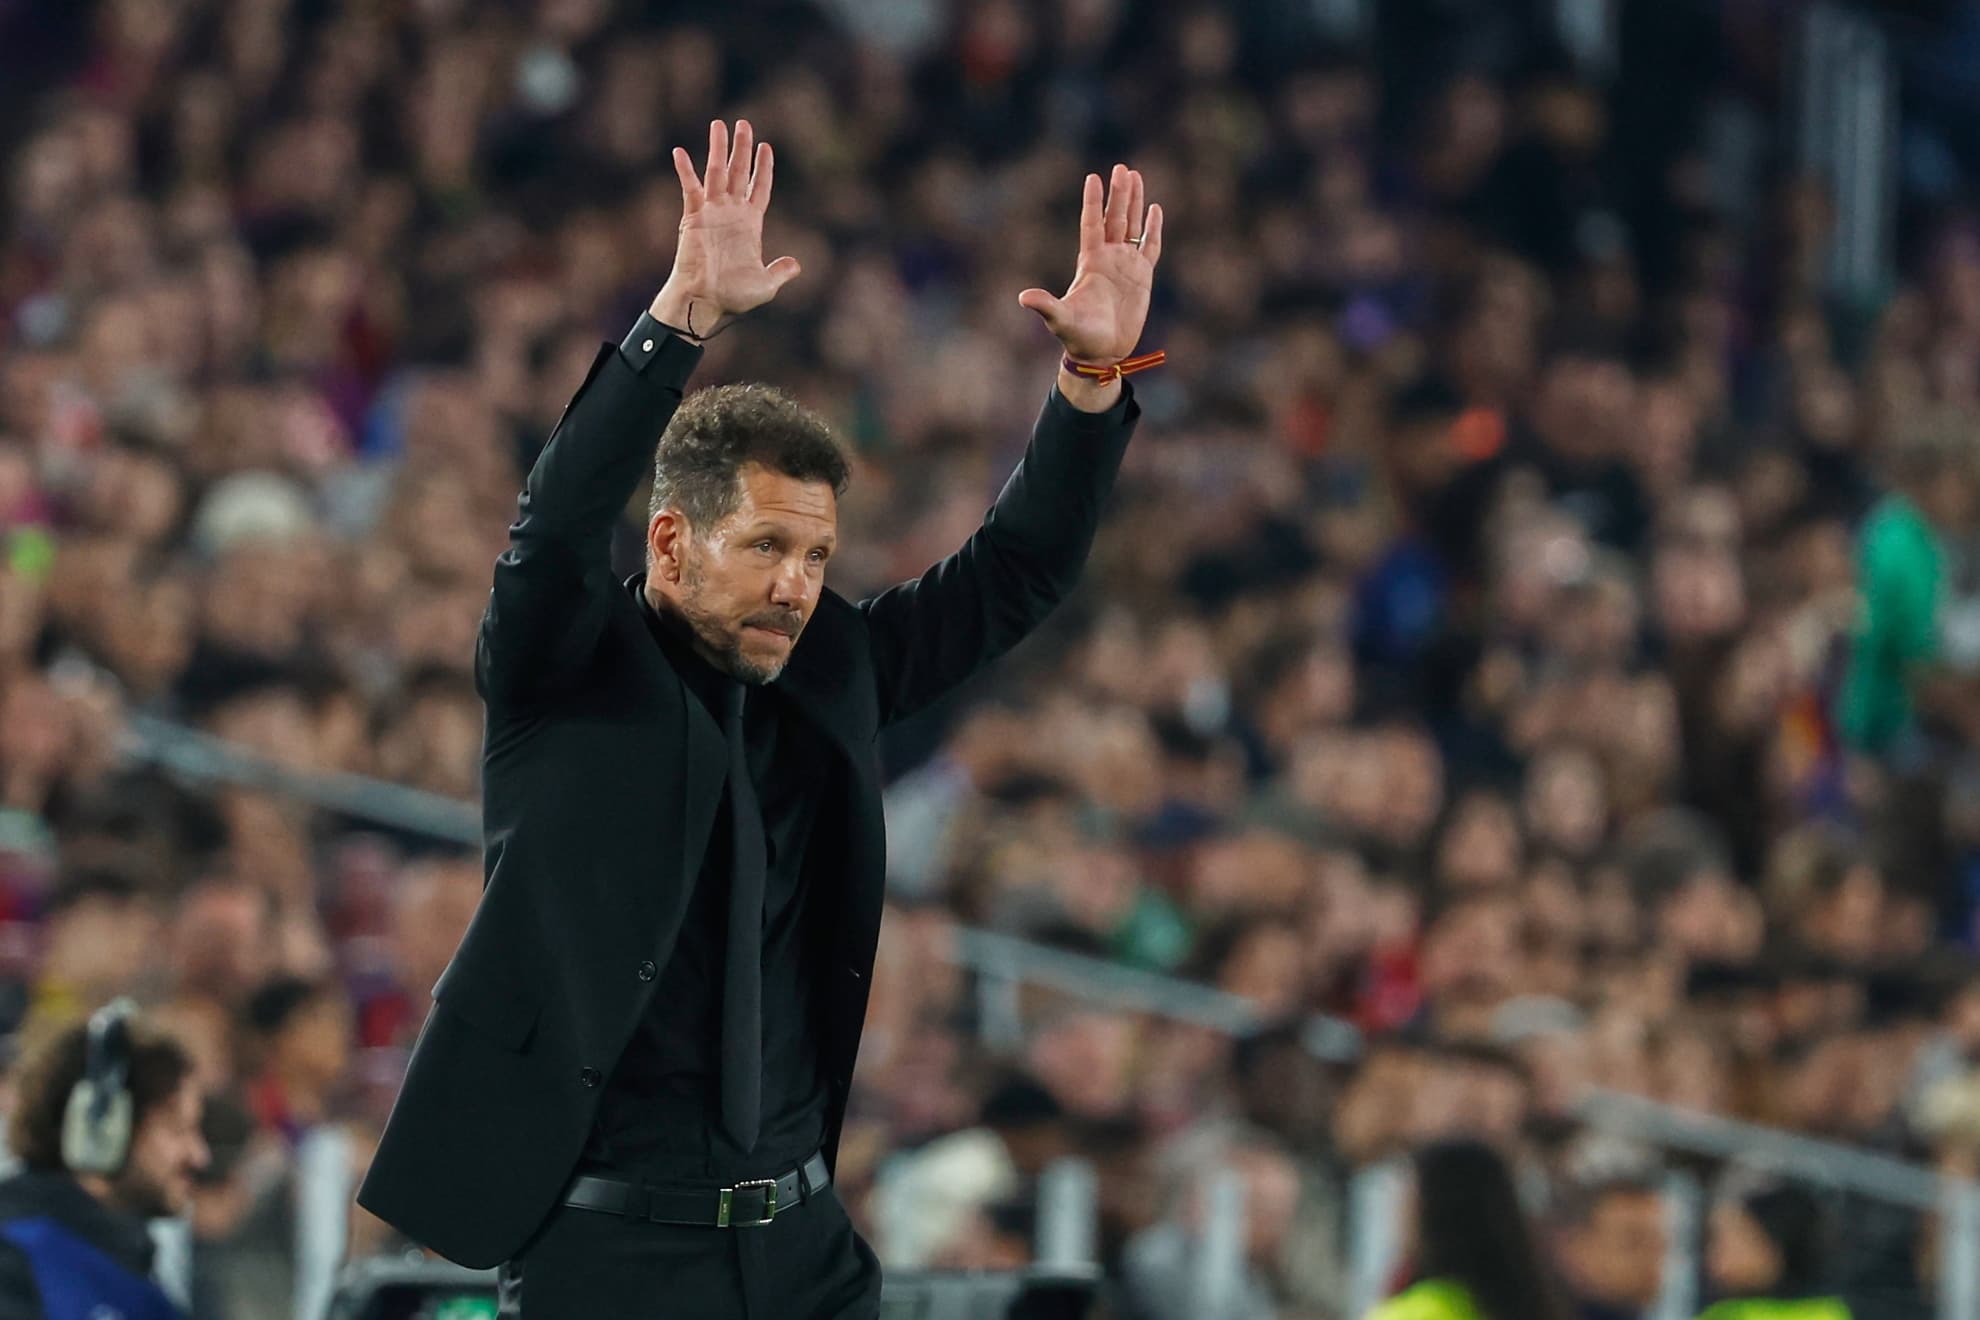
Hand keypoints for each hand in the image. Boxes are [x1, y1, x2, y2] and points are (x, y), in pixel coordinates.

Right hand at [651, 119, 800, 333]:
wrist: (706, 302)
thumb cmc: (733, 297)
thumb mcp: (766, 285)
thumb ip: (780, 271)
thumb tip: (796, 265)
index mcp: (750, 224)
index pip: (759, 188)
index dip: (763, 168)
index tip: (766, 147)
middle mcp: (731, 213)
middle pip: (738, 172)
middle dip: (741, 148)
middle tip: (744, 123)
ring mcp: (712, 213)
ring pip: (716, 173)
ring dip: (718, 149)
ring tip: (719, 124)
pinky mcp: (693, 217)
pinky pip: (690, 189)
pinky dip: (685, 170)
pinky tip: (680, 151)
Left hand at [1018, 164, 1163, 363]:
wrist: (1101, 352)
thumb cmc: (1078, 336)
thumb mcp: (1060, 319)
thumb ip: (1046, 306)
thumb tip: (1024, 298)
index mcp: (1090, 262)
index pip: (1092, 224)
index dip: (1093, 202)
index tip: (1093, 178)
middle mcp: (1108, 258)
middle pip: (1114, 218)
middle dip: (1118, 194)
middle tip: (1121, 168)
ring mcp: (1126, 265)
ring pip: (1131, 226)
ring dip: (1135, 203)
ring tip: (1136, 177)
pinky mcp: (1142, 276)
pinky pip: (1150, 247)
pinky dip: (1153, 229)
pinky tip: (1155, 210)